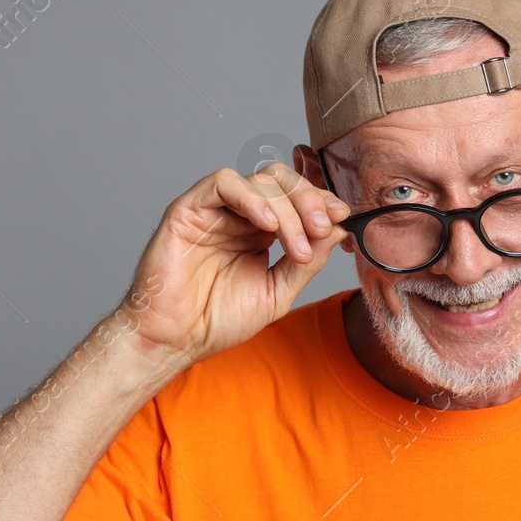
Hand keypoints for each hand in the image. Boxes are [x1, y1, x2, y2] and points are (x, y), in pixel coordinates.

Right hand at [118, 163, 349, 364]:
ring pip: (260, 180)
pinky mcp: (189, 209)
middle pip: (282, 181)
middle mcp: (239, 215)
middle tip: (323, 228)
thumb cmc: (218, 320)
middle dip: (310, 200)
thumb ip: (307, 261)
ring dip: (287, 208)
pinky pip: (223, 183)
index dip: (322, 202)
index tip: (343, 218)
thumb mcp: (278, 291)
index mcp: (261, 231)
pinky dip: (251, 197)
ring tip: (295, 244)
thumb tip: (340, 229)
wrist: (177, 340)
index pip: (296, 198)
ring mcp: (216, 210)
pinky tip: (267, 225)